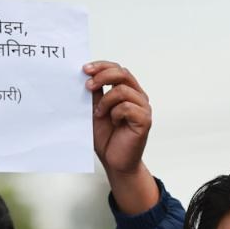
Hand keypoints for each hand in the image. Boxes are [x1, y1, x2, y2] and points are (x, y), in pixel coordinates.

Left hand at [84, 61, 157, 213]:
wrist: (115, 162)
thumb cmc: (107, 138)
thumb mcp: (95, 111)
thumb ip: (95, 94)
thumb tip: (85, 75)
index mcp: (128, 91)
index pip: (117, 69)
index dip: (101, 66)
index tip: (84, 69)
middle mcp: (138, 96)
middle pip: (123, 73)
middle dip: (102, 76)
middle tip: (87, 85)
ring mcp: (143, 108)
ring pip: (123, 90)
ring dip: (106, 101)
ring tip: (100, 114)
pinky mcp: (145, 120)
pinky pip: (127, 107)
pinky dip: (115, 113)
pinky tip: (113, 123)